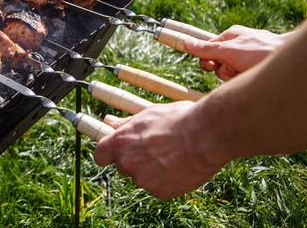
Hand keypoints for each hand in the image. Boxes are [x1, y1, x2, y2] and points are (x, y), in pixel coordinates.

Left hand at [93, 102, 227, 199]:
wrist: (206, 135)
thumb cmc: (178, 119)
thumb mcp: (148, 114)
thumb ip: (125, 123)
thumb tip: (109, 121)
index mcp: (121, 142)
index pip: (100, 155)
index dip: (108, 153)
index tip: (116, 152)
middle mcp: (127, 163)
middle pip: (122, 166)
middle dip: (134, 160)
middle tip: (155, 149)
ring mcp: (143, 180)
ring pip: (142, 177)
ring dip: (151, 170)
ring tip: (172, 155)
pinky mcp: (160, 192)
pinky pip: (158, 187)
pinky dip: (166, 180)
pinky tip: (179, 167)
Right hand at [184, 25, 289, 80]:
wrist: (290, 63)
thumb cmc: (261, 52)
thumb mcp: (229, 50)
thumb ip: (206, 49)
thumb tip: (185, 42)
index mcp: (231, 36)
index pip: (207, 49)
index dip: (207, 59)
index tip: (213, 65)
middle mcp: (238, 46)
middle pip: (217, 63)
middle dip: (223, 69)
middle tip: (233, 69)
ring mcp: (246, 59)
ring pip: (228, 73)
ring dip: (233, 76)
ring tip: (246, 72)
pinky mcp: (253, 70)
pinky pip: (238, 78)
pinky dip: (242, 80)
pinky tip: (251, 76)